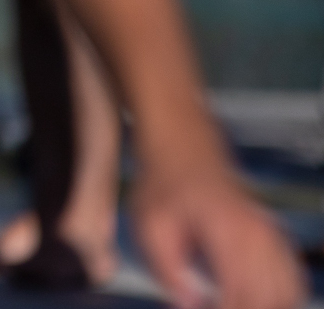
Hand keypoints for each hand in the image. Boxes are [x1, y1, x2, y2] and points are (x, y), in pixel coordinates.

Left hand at [132, 164, 301, 308]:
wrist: (184, 150)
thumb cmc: (166, 184)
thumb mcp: (151, 226)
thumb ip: (168, 270)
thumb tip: (187, 304)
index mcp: (230, 232)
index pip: (241, 294)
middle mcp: (260, 235)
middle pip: (271, 297)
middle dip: (246, 307)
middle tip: (217, 307)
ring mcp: (273, 236)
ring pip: (288, 291)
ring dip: (265, 303)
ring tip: (232, 302)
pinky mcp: (276, 237)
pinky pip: (293, 278)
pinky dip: (280, 295)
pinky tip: (258, 299)